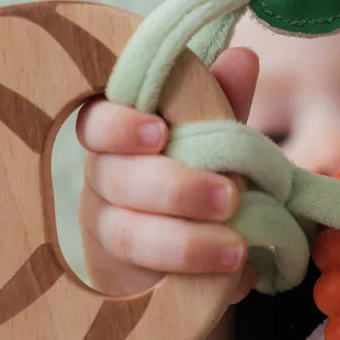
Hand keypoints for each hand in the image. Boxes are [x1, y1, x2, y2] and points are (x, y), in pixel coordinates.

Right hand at [76, 47, 259, 301]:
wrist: (181, 244)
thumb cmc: (189, 168)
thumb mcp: (210, 135)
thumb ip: (222, 101)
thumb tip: (243, 57)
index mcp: (116, 136)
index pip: (96, 122)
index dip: (119, 127)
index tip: (158, 133)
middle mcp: (103, 180)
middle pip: (116, 180)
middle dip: (174, 188)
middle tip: (228, 196)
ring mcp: (109, 231)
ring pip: (129, 235)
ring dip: (186, 243)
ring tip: (237, 249)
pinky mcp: (127, 279)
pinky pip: (151, 282)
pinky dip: (201, 281)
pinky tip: (239, 279)